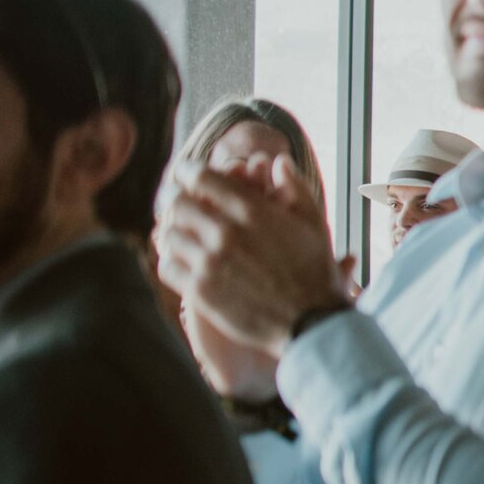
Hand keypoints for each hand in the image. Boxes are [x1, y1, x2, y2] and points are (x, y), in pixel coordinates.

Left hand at [158, 154, 345, 358]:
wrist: (311, 322)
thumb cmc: (315, 272)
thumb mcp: (314, 224)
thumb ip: (295, 188)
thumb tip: (278, 162)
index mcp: (252, 212)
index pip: (200, 177)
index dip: (188, 171)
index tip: (187, 175)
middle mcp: (226, 233)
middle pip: (177, 202)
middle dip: (174, 197)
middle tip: (177, 201)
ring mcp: (210, 263)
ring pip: (168, 233)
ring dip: (173, 229)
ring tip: (180, 232)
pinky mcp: (200, 291)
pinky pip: (167, 266)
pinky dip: (170, 259)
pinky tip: (182, 260)